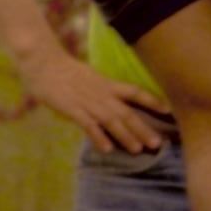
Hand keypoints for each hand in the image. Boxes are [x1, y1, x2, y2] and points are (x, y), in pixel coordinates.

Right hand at [23, 49, 172, 153]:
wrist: (42, 61)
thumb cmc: (62, 69)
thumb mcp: (88, 77)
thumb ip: (99, 90)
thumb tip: (109, 102)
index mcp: (105, 84)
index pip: (135, 92)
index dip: (152, 100)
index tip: (168, 110)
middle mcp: (101, 93)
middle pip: (126, 112)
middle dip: (143, 128)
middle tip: (157, 144)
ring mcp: (87, 101)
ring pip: (111, 120)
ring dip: (126, 136)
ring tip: (138, 150)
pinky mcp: (71, 108)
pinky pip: (88, 124)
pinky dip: (98, 136)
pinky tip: (107, 149)